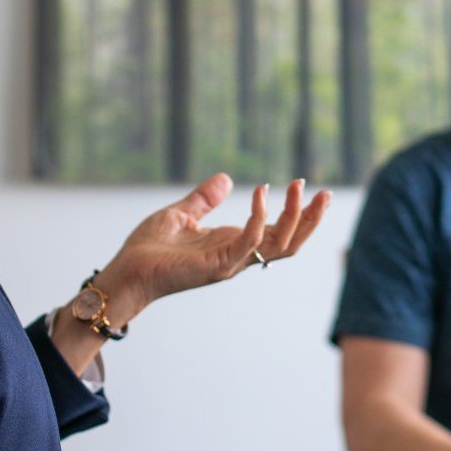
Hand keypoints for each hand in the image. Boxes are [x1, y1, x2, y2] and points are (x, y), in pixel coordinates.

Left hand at [96, 175, 330, 319]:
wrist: (127, 272)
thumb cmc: (150, 249)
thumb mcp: (180, 214)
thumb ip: (204, 199)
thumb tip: (225, 178)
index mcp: (232, 244)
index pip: (277, 232)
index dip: (297, 214)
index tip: (307, 187)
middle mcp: (238, 256)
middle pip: (289, 242)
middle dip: (311, 219)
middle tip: (324, 192)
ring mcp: (231, 263)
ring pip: (279, 244)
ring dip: (296, 217)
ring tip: (299, 187)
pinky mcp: (218, 266)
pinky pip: (251, 242)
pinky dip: (260, 217)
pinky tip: (260, 191)